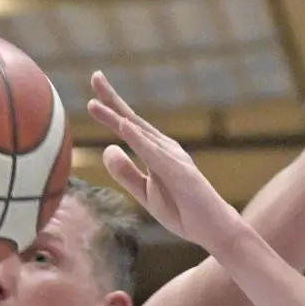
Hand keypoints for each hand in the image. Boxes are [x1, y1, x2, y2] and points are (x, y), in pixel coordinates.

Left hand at [86, 73, 243, 249]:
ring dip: (117, 117)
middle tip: (94, 76)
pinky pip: (154, 154)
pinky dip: (138, 139)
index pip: (129, 127)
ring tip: (95, 103)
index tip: (91, 95)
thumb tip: (107, 148)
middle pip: (133, 121)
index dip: (111, 109)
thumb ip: (126, 172)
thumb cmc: (182, 210)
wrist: (213, 229)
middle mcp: (165, 148)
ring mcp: (173, 158)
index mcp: (156, 152)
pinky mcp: (180, 173)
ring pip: (140, 134)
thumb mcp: (145, 193)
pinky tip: (123, 126)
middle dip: (112, 99)